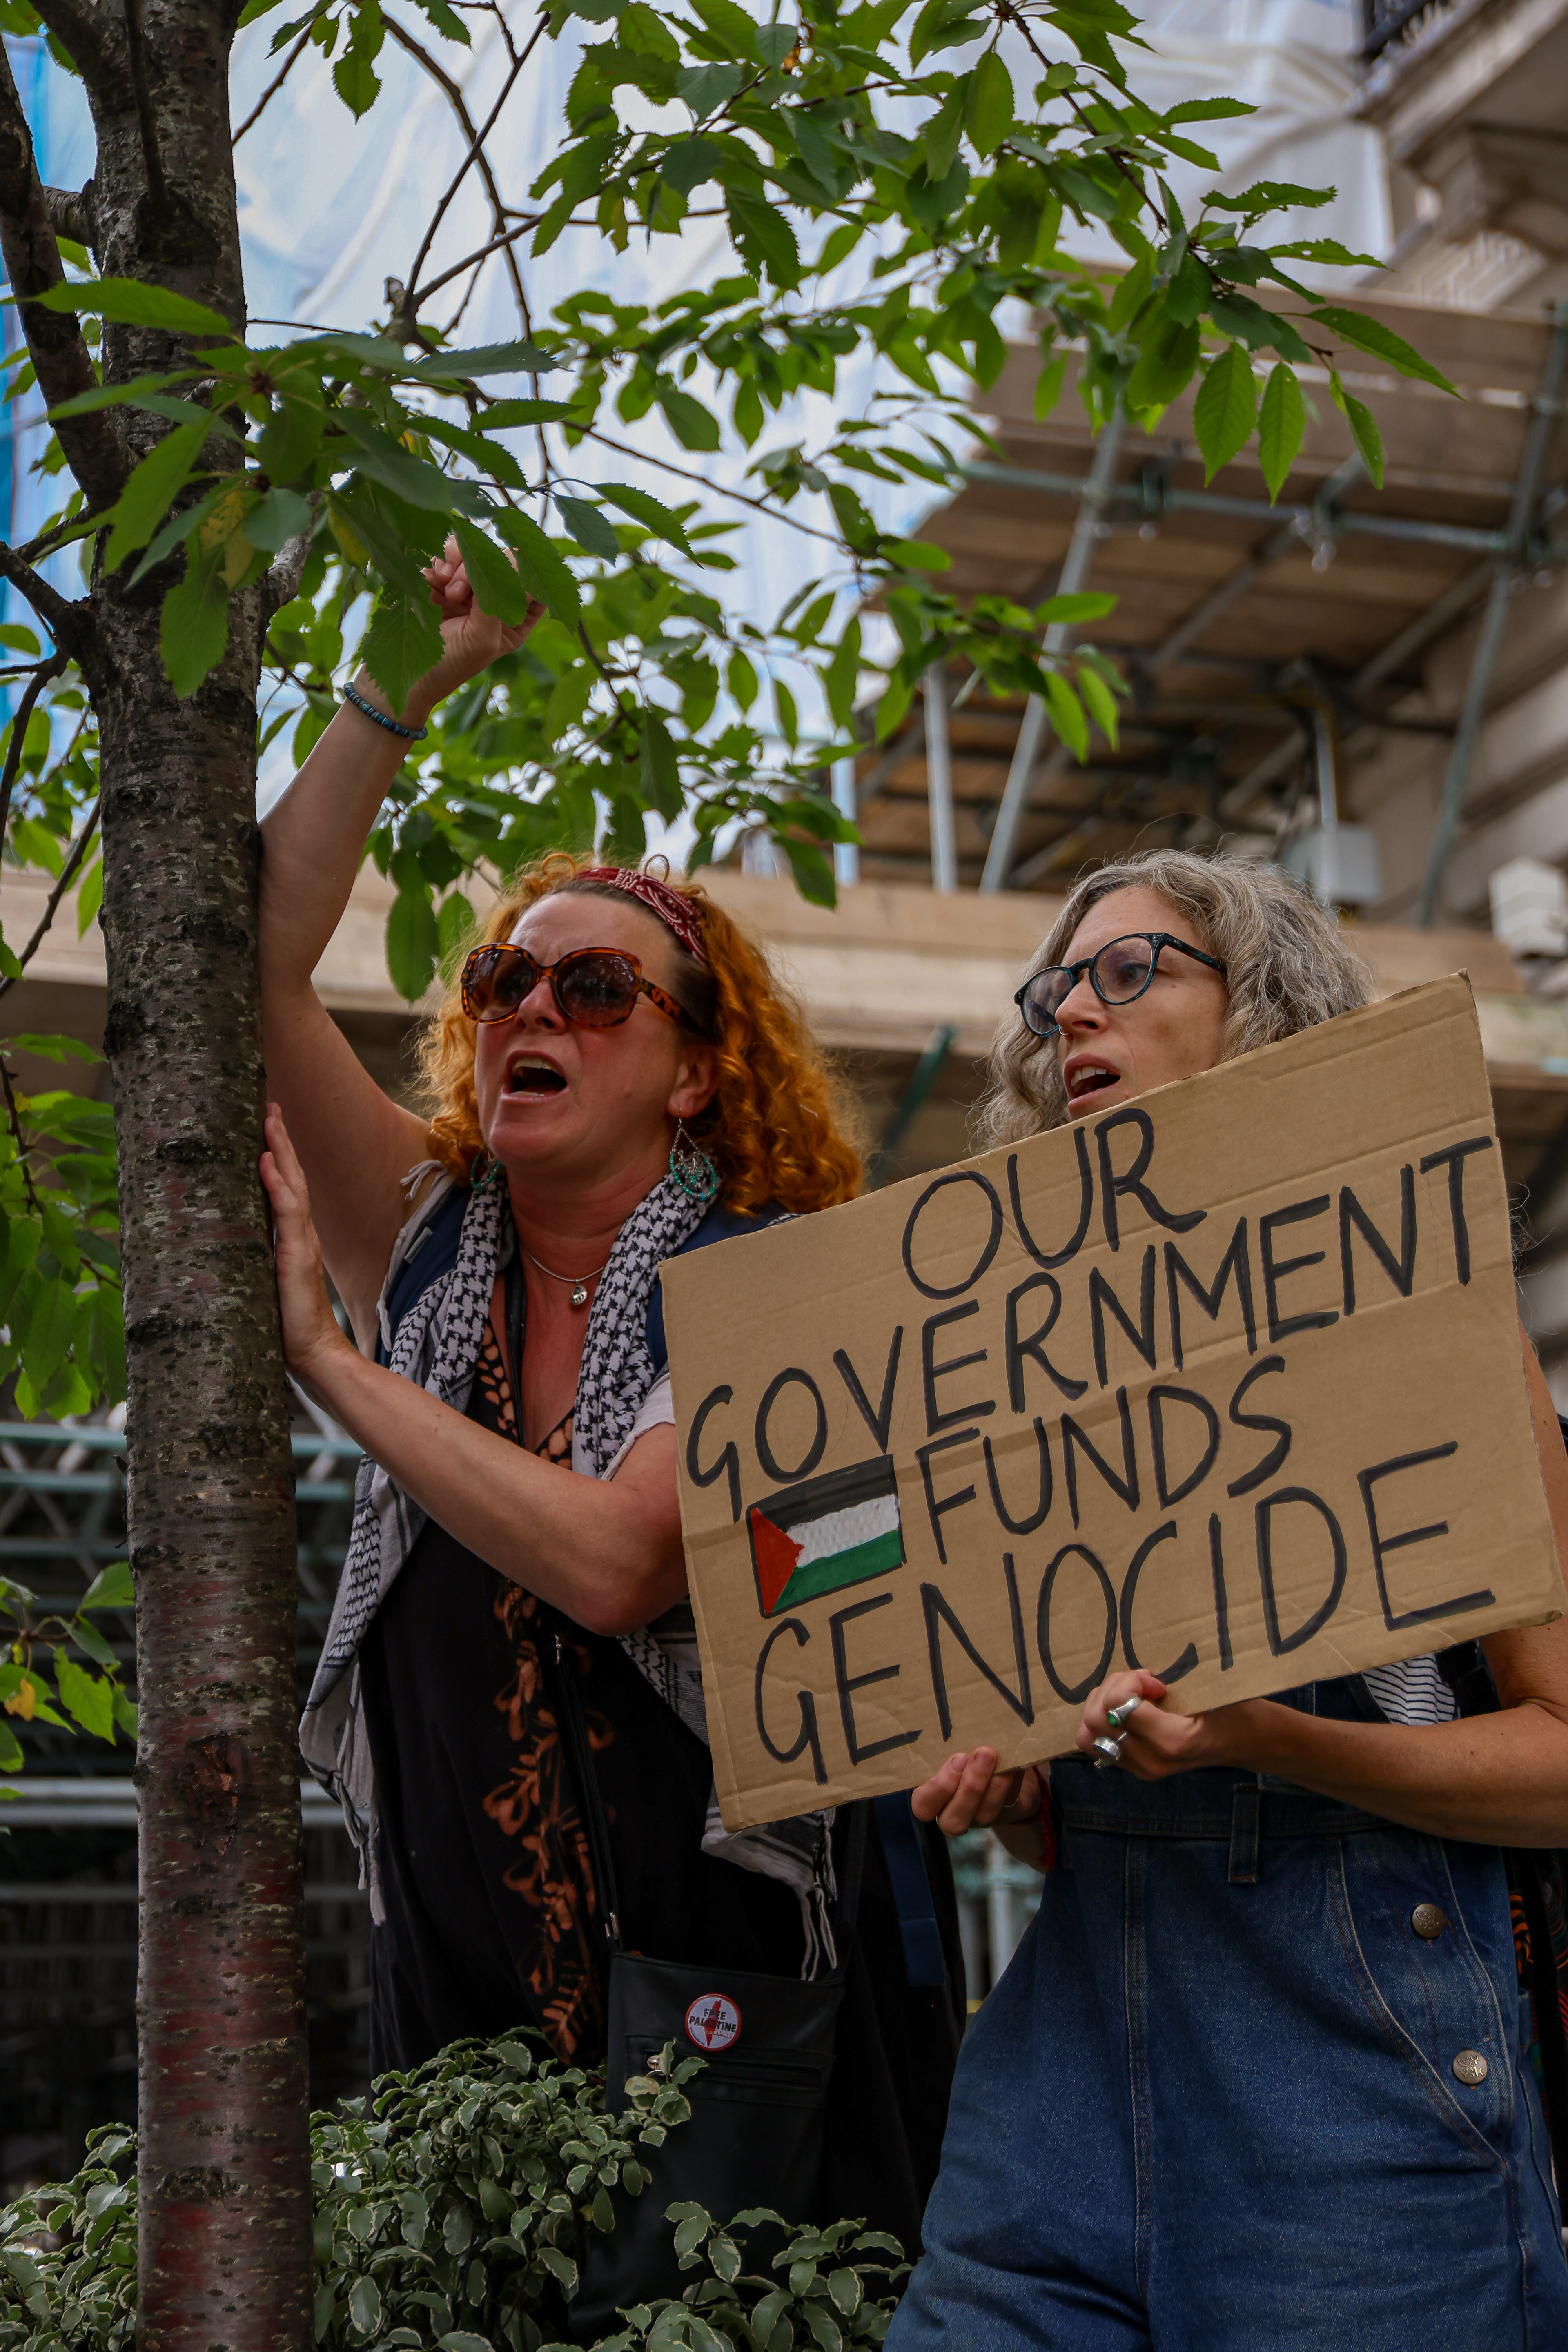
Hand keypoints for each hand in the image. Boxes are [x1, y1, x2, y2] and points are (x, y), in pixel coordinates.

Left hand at [260, 1105, 354, 1394]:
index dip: (277, 1158)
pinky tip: (264, 1160)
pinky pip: (287, 1211)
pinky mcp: (297, 1255)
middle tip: (269, 1105)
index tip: (265, 1129)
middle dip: (280, 1140)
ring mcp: (301, 1242)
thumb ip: (252, 1262)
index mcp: (292, 1240)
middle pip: (292, 1177)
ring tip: (269, 1118)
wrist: (311, 1353)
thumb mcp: (262, 1285)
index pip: (286, 1189)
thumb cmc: (283, 1327)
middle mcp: (300, 1235)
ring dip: (280, 1149)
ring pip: (292, 1184)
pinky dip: (276, 1182)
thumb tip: (221, 1249)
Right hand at [407, 534, 542, 721]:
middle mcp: (494, 597)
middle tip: (456, 593)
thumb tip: (499, 566)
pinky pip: (444, 554)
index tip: (497, 579)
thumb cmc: (452, 664)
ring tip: (441, 588)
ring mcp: (468, 586)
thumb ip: (494, 603)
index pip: (533, 582)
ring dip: (454, 564)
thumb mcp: (482, 639)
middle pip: (499, 559)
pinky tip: (430, 584)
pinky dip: (437, 564)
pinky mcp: (442, 579)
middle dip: (478, 568)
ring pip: (471, 551)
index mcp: (516, 617)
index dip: (519, 572)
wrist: (409, 670)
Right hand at [912, 1748, 1042, 1836]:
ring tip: (993, 1755)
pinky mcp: (1005, 1814)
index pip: (923, 1806)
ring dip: (991, 1785)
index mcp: (932, 1797)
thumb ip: (947, 1742)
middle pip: (952, 1820)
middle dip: (967, 1788)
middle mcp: (953, 1813)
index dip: (936, 1789)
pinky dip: (1010, 1781)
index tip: (956, 1759)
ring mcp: (979, 1818)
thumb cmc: (964, 1750)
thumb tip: (951, 1713)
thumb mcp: (951, 1746)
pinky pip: (1007, 1804)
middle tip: (979, 1754)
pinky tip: (1013, 1762)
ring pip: (982, 1815)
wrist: (1001, 1766)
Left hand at [1076, 1669, 1264, 1778]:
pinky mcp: (1138, 1769)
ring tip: (1133, 1695)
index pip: (1117, 1706)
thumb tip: (1128, 1681)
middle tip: (1142, 1683)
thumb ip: (1163, 1690)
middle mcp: (1151, 1761)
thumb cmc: (1233, 1709)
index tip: (1155, 1680)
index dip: (1130, 1681)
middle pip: (1095, 1719)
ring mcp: (1142, 1769)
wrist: (1249, 1742)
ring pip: (1088, 1735)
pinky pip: (1099, 1744)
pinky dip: (1105, 1721)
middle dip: (1112, 1690)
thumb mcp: (1207, 1691)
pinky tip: (1131, 1711)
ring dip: (1103, 1705)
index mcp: (1172, 1741)